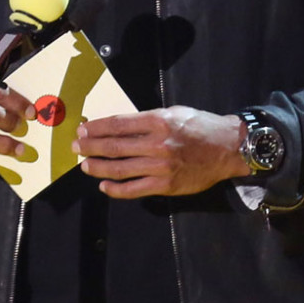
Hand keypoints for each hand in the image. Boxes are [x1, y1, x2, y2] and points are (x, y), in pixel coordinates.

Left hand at [73, 107, 247, 197]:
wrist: (227, 148)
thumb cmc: (200, 127)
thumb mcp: (174, 113)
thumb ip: (147, 119)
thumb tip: (118, 126)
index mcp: (158, 121)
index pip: (118, 125)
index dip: (96, 128)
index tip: (83, 129)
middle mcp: (157, 144)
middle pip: (114, 147)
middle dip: (90, 146)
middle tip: (76, 147)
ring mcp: (160, 167)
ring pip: (120, 169)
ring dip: (98, 167)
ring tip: (85, 165)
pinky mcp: (165, 185)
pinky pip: (133, 190)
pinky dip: (115, 189)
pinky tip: (104, 186)